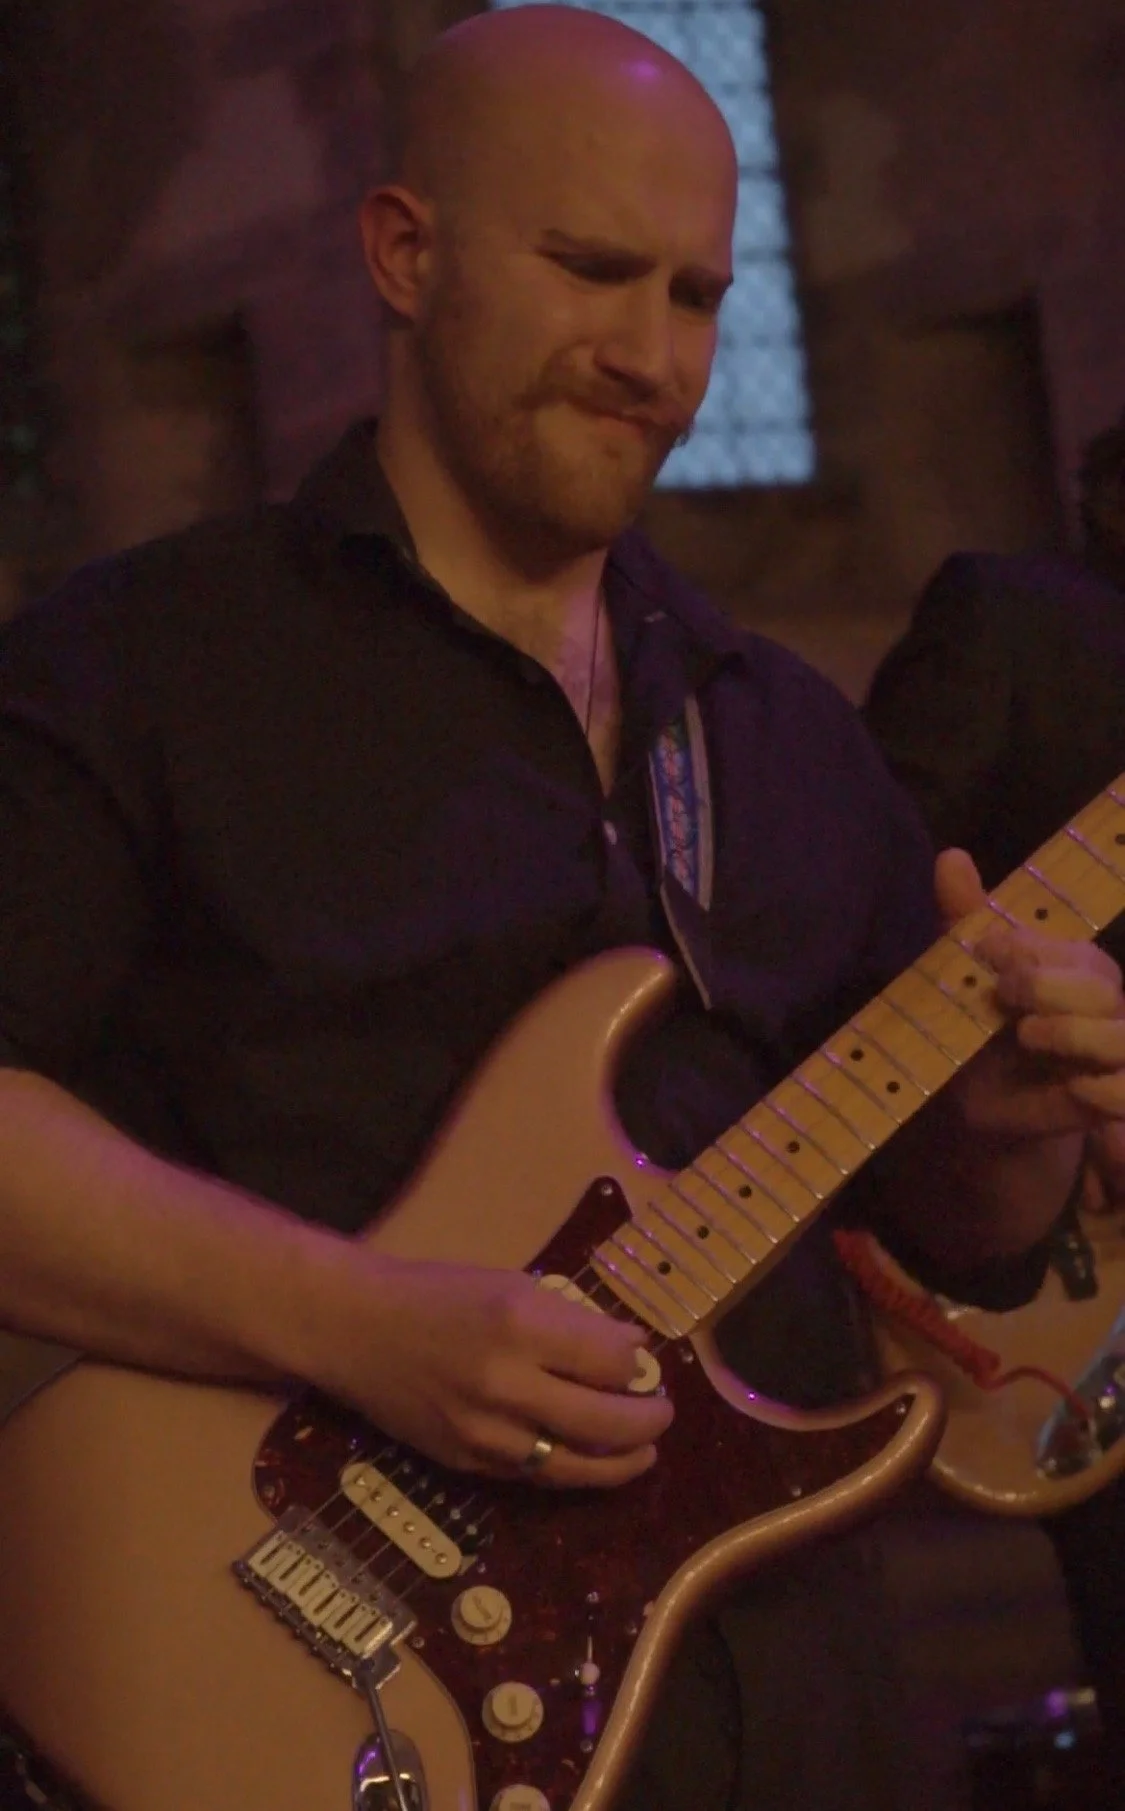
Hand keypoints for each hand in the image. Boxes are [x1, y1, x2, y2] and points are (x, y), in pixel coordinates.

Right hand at [303, 1250, 672, 1488]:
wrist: (353, 1329)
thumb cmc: (435, 1294)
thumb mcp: (510, 1285)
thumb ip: (570, 1321)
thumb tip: (629, 1352)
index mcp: (520, 1326)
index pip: (612, 1362)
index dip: (637, 1365)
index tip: (640, 1359)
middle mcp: (506, 1385)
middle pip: (606, 1422)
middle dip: (648, 1421)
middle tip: (661, 1412)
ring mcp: (485, 1433)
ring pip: (576, 1465)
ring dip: (622, 1462)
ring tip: (644, 1452)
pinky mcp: (466, 1464)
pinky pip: (535, 1478)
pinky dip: (572, 1471)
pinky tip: (590, 1461)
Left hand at [936, 848, 1124, 1138]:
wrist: (984, 1106)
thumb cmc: (983, 1031)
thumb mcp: (969, 974)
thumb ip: (966, 918)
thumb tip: (951, 857)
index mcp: (1079, 971)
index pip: (1073, 951)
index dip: (1029, 948)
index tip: (986, 953)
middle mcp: (1107, 1009)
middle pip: (1100, 985)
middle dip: (1045, 985)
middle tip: (1001, 995)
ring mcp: (1116, 1056)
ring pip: (1121, 1037)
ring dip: (1071, 1034)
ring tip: (1026, 1036)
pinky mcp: (1115, 1100)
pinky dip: (1105, 1091)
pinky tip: (1074, 1090)